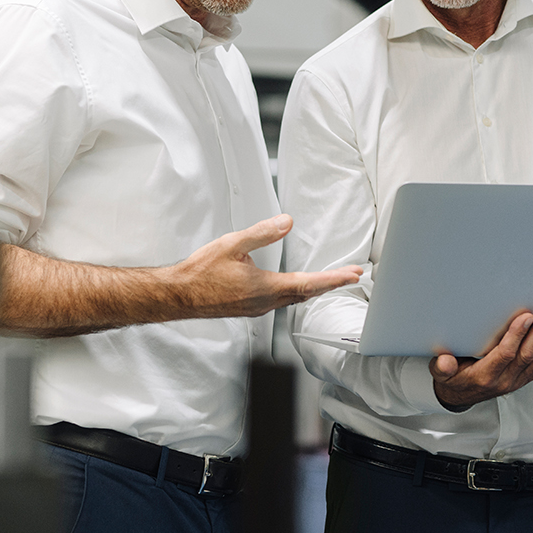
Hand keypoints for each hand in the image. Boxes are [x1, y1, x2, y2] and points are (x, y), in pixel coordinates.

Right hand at [170, 214, 361, 318]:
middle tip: (351, 276)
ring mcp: (257, 309)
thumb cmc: (200, 273)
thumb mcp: (232, 244)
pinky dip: (296, 293)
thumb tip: (285, 222)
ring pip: (293, 299)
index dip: (334, 279)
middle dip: (330, 284)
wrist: (179, 296)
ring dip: (313, 289)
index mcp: (266, 288)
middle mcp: (265, 303)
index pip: (309, 283)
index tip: (353, 275)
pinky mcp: (249, 309)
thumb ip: (262, 233)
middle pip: (306, 294)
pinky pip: (280, 302)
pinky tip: (293, 287)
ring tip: (329, 281)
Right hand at [428, 307, 532, 410]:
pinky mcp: (525, 379)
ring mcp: (518, 380)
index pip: (505, 355)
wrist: (460, 395)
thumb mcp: (440, 373)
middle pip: (527, 356)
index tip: (525, 317)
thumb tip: (444, 362)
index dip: (516, 336)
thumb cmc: (452, 378)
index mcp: (485, 376)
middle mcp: (505, 380)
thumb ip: (442, 367)